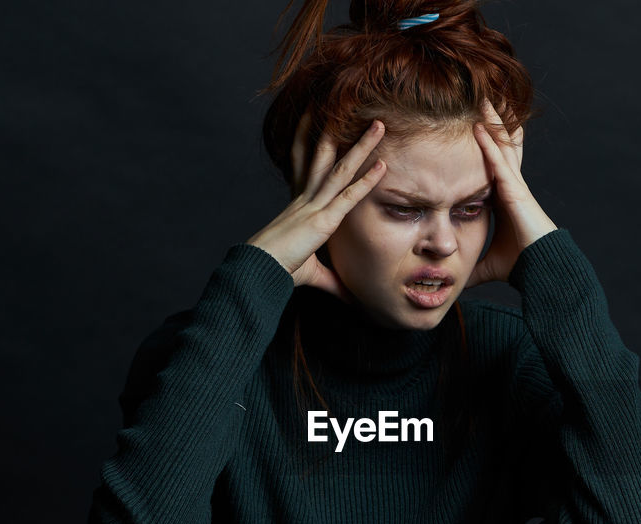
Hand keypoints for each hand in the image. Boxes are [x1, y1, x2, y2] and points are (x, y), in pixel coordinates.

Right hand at [246, 112, 387, 299]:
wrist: (258, 272)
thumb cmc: (278, 270)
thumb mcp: (313, 274)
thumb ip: (334, 281)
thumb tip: (351, 297)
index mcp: (300, 204)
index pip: (308, 164)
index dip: (313, 140)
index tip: (322, 120)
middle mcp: (306, 197)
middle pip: (327, 156)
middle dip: (342, 132)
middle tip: (356, 109)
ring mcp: (314, 206)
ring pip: (342, 168)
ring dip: (363, 146)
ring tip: (379, 126)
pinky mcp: (322, 221)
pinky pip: (348, 196)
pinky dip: (366, 181)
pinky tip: (382, 166)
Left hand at [466, 100, 558, 287]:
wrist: (543, 270)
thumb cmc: (522, 266)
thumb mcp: (488, 264)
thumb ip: (472, 266)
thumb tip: (455, 278)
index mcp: (507, 199)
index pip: (494, 165)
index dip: (488, 145)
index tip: (477, 127)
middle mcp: (513, 188)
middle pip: (502, 147)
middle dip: (494, 123)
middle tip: (484, 99)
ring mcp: (516, 187)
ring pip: (503, 147)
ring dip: (492, 123)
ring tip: (484, 99)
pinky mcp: (516, 192)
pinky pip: (500, 162)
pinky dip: (489, 144)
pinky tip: (478, 127)